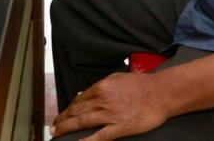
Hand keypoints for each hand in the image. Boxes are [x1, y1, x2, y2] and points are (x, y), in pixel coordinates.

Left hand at [51, 72, 170, 139]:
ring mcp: (110, 115)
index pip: (78, 100)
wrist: (160, 93)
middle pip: (76, 111)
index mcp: (101, 88)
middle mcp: (102, 100)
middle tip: (53, 127)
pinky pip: (99, 137)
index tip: (61, 115)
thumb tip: (84, 94)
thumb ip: (100, 87)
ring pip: (82, 123)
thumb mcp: (117, 79)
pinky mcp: (119, 128)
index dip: (68, 109)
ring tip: (57, 134)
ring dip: (67, 128)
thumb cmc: (141, 85)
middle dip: (62, 120)